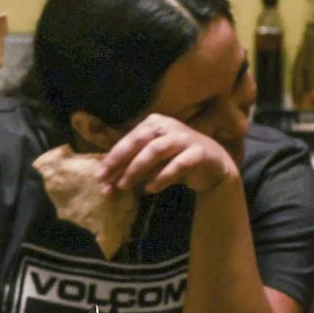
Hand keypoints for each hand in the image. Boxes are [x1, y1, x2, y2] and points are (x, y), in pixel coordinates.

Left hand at [98, 113, 240, 198]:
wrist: (213, 166)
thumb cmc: (176, 161)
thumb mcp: (152, 164)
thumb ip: (131, 170)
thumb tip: (106, 186)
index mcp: (154, 123)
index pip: (129, 140)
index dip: (113, 157)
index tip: (100, 175)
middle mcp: (168, 126)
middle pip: (140, 142)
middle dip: (121, 162)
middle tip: (108, 181)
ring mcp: (185, 138)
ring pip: (156, 150)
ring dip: (138, 169)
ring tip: (125, 186)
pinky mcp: (199, 153)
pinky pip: (178, 164)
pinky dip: (162, 176)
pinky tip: (150, 189)